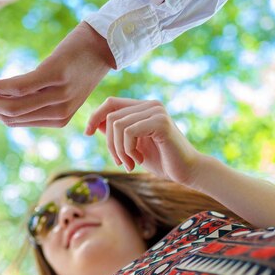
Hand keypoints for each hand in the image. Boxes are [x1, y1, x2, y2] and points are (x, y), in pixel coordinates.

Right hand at [0, 22, 115, 127]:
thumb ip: (39, 97)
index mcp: (58, 118)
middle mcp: (59, 112)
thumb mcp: (62, 85)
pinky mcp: (55, 76)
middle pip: (10, 117)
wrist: (106, 41)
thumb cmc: (80, 61)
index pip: (15, 121)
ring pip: (12, 107)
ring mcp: (58, 95)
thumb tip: (4, 98)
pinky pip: (19, 87)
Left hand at [86, 97, 201, 186]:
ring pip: (117, 125)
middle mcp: (150, 104)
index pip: (111, 103)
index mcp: (143, 107)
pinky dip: (127, 150)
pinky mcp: (161, 121)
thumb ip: (116, 132)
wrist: (188, 172)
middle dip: (110, 144)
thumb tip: (94, 123)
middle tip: (121, 162)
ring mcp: (156, 111)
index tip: (87, 133)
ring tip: (131, 163)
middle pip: (111, 117)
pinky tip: (138, 160)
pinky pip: (128, 132)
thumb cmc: (160, 160)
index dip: (95, 116)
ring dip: (119, 150)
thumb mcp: (131, 145)